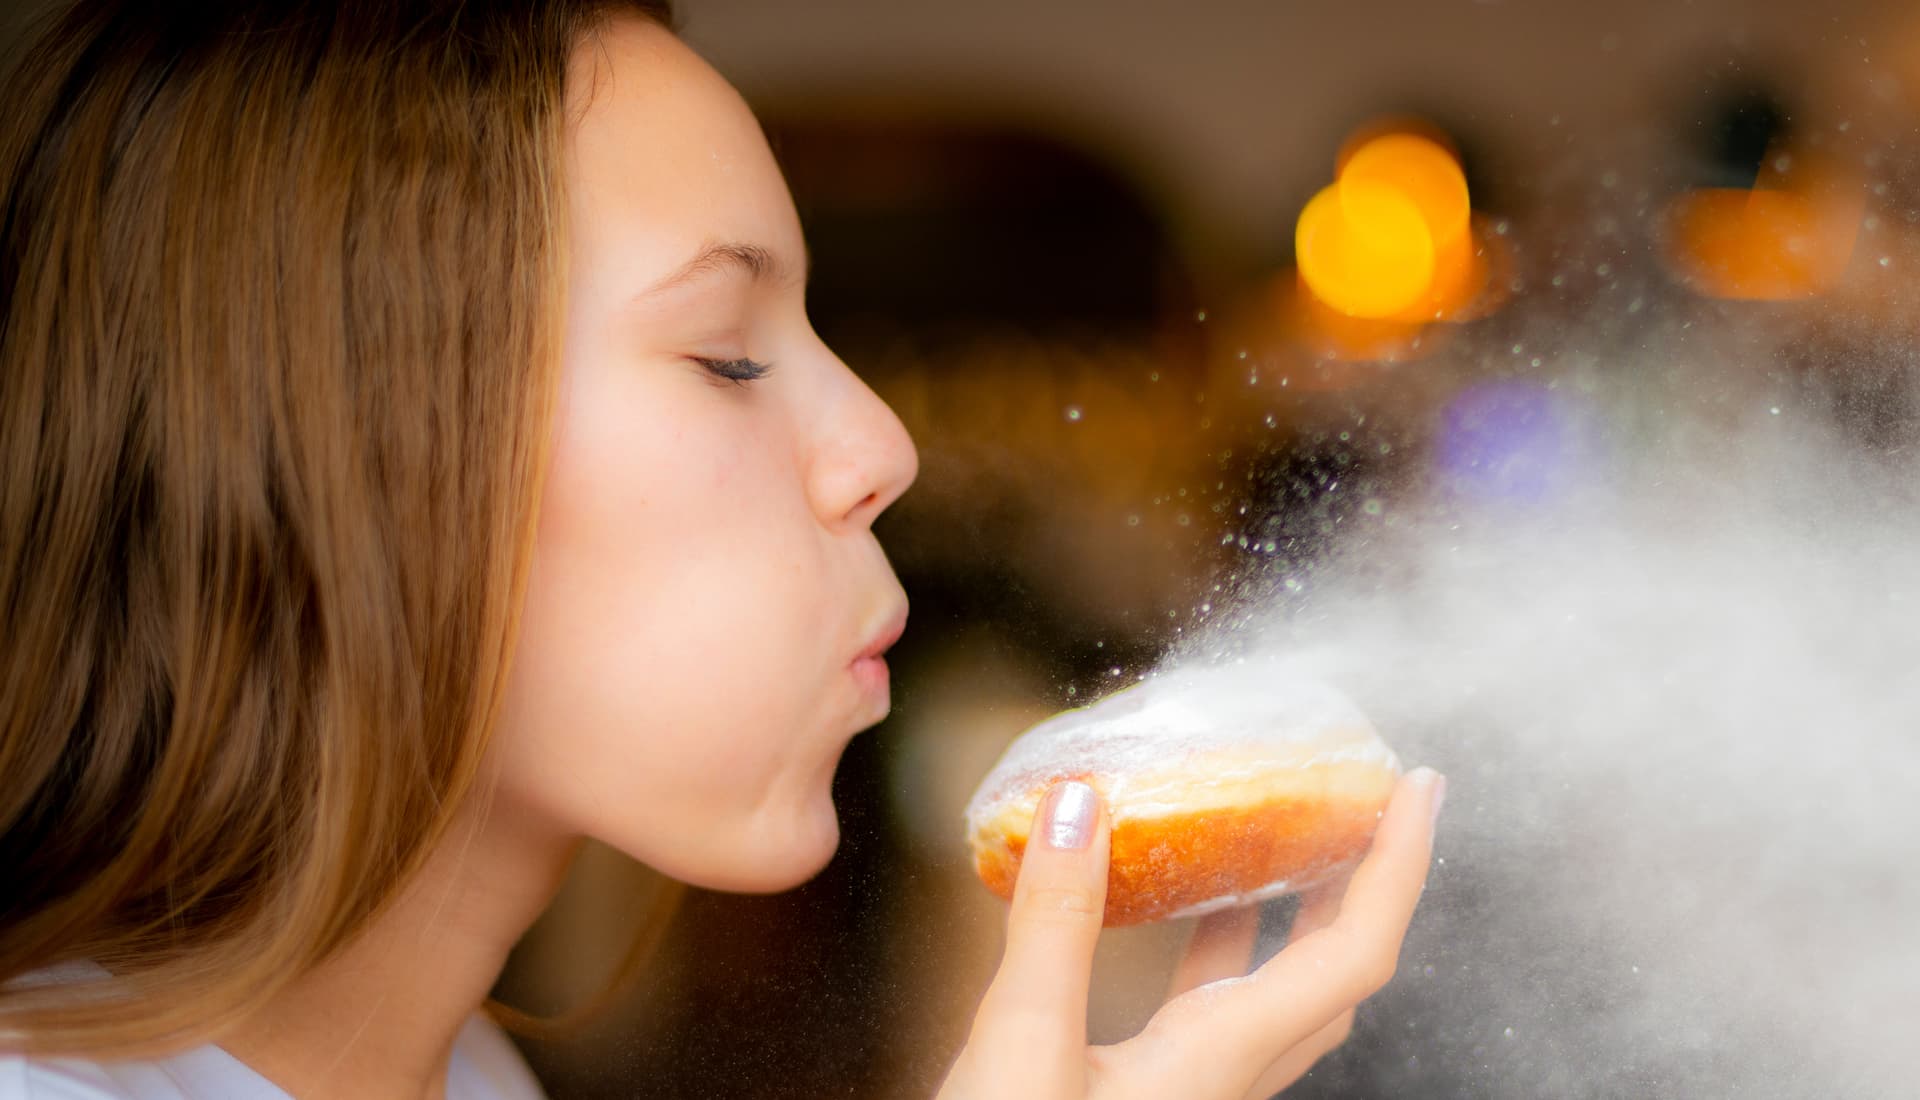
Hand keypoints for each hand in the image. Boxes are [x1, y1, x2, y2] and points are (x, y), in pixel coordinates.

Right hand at [939, 768, 1443, 1099]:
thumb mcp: (1022, 1045)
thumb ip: (1056, 923)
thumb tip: (1084, 804)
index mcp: (1219, 1062)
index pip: (1355, 956)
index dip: (1400, 867)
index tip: (1421, 788)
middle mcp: (1227, 1080)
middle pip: (1338, 973)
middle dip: (1365, 878)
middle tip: (1368, 798)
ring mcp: (1193, 1094)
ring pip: (1279, 995)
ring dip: (1297, 911)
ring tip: (1283, 832)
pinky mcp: (1152, 1097)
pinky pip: (1218, 1010)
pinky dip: (1220, 947)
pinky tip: (1178, 914)